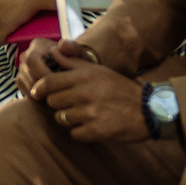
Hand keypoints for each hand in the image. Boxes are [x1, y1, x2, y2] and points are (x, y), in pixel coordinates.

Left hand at [22, 41, 144, 142]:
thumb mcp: (97, 70)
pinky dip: (81, 132)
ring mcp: (91, 113)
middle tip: (70, 104)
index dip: (39, 89)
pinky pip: (75, 134)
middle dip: (58, 104)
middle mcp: (86, 93)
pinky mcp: (97, 130)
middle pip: (53, 102)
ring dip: (69, 119)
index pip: (49, 82)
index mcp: (84, 77)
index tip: (37, 93)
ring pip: (62, 119)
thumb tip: (54, 50)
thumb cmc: (119, 88)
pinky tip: (92, 125)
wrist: (148, 109)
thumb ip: (73, 62)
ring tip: (84, 114)